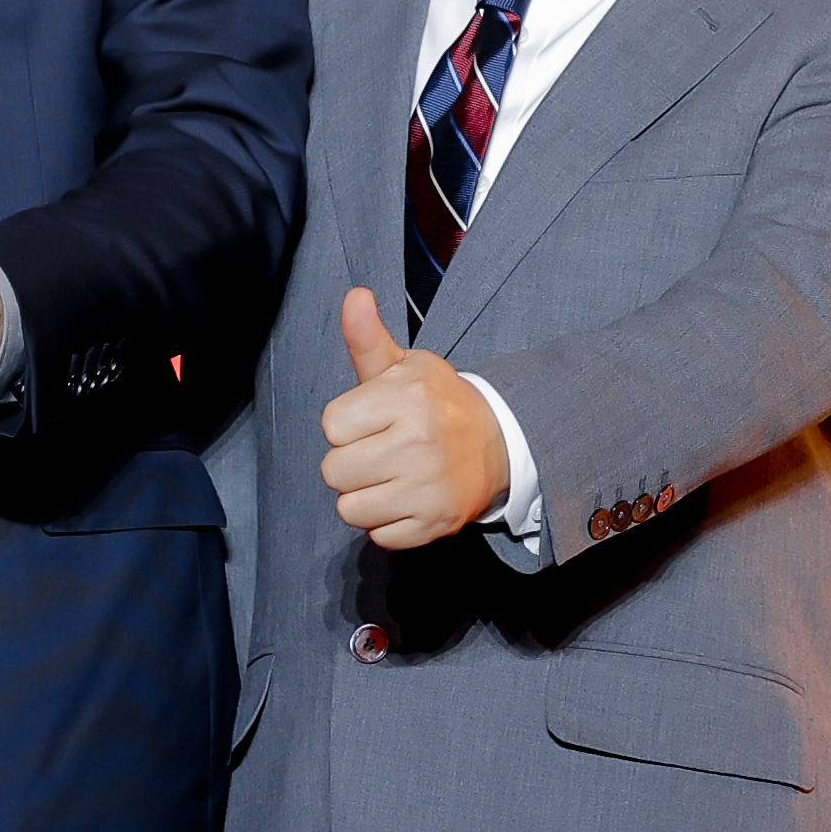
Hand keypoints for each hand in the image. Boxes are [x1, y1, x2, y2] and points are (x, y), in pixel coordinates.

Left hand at [320, 287, 506, 549]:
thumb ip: (368, 337)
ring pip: (349, 509)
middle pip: (334, 471)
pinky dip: (386, 521)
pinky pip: (378, 536)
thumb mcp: (404, 366)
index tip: (370, 420)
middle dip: (348, 462)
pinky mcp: (435, 524)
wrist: (499, 442)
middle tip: (377, 451)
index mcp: (407, 399)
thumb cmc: (436, 401)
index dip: (345, 424)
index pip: (331, 426)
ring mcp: (428, 488)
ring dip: (362, 496)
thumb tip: (354, 295)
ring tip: (387, 477)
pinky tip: (405, 498)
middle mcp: (418, 444)